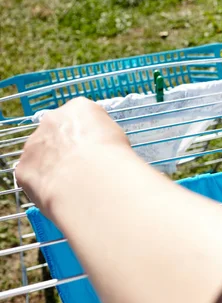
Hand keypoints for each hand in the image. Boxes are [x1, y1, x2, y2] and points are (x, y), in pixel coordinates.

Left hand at [16, 97, 130, 215]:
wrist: (92, 180)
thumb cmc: (112, 157)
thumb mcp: (118, 138)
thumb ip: (101, 137)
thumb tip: (99, 150)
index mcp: (79, 108)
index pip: (82, 117)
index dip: (91, 135)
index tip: (98, 149)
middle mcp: (52, 120)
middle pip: (57, 133)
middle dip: (67, 148)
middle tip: (83, 167)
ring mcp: (33, 144)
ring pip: (42, 155)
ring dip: (53, 166)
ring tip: (73, 185)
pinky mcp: (23, 168)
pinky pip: (32, 176)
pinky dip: (44, 185)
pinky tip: (60, 195)